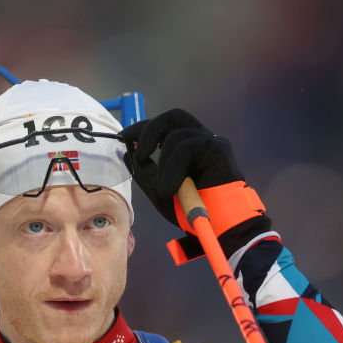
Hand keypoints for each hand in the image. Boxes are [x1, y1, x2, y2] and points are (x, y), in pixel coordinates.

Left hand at [122, 108, 242, 223]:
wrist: (216, 226)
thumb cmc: (191, 211)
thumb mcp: (159, 190)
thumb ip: (145, 172)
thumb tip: (128, 152)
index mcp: (188, 146)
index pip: (165, 125)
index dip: (144, 127)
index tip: (125, 136)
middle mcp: (201, 139)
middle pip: (174, 116)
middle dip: (150, 130)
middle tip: (139, 152)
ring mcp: (211, 142)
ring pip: (176, 136)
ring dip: (163, 165)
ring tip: (164, 191)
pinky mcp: (218, 148)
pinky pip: (186, 148)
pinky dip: (172, 170)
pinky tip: (171, 189)